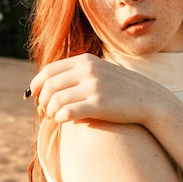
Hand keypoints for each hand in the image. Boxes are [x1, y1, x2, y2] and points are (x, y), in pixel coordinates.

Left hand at [26, 53, 164, 123]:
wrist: (150, 100)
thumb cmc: (120, 90)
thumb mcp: (99, 73)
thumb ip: (76, 75)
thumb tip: (44, 87)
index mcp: (86, 60)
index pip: (49, 71)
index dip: (36, 85)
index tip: (32, 96)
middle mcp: (89, 70)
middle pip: (50, 86)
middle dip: (42, 101)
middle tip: (45, 112)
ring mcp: (95, 86)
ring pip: (56, 101)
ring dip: (50, 112)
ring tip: (55, 117)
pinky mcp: (100, 104)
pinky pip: (67, 112)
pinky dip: (59, 118)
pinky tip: (63, 121)